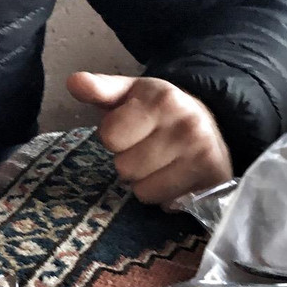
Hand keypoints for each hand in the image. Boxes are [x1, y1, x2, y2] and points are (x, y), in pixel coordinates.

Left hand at [66, 72, 232, 205]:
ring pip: (143, 190)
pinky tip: (173, 176)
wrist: (209, 123)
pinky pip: (164, 203)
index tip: (130, 128)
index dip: (114, 136)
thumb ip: (99, 88)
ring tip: (160, 161)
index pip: (110, 137)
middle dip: (129, 160)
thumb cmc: (157, 110)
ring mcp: (202, 153)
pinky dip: (163, 194)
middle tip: (147, 146)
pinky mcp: (213, 179)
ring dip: (145, 180)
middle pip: (125, 167)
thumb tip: (74, 83)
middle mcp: (186, 125)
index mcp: (161, 98)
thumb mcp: (128, 92)